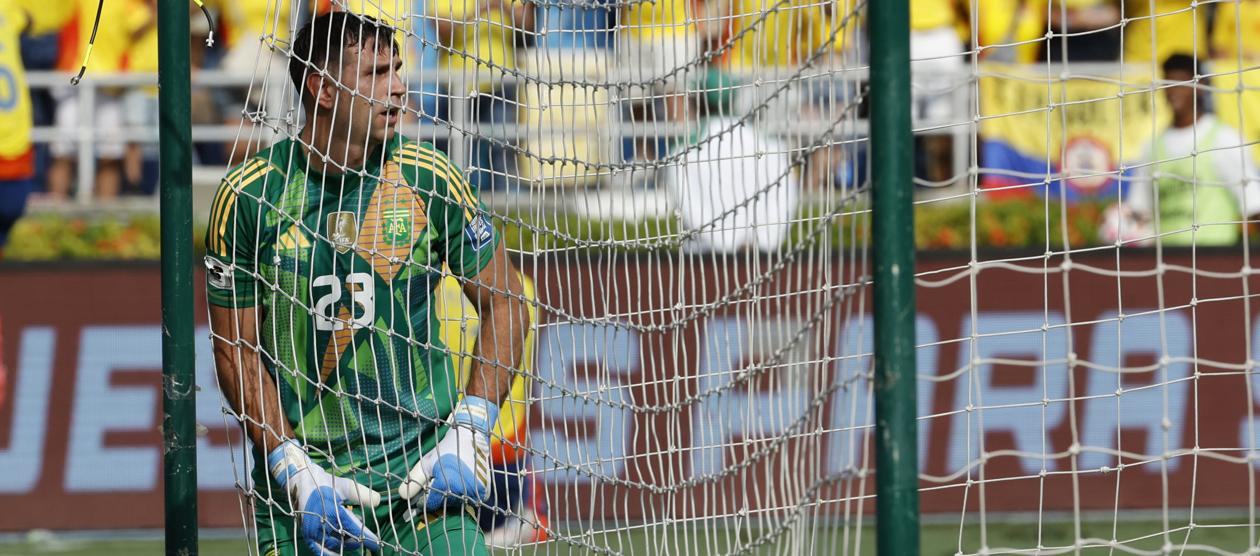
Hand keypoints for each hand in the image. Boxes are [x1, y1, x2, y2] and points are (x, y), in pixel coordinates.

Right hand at [268, 441, 382, 554]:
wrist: (302, 482)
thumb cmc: (326, 483)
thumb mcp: (346, 486)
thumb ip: (362, 494)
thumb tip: (378, 501)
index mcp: (333, 512)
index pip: (354, 529)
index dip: (367, 537)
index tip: (376, 543)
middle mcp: (323, 525)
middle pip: (345, 540)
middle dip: (356, 540)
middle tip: (364, 538)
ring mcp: (314, 532)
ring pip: (334, 546)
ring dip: (345, 545)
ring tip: (353, 540)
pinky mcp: (308, 535)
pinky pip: (319, 550)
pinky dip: (329, 553)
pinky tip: (337, 554)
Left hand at [398, 396, 497, 512]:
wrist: (470, 437)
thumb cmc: (445, 449)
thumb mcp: (426, 463)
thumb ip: (413, 480)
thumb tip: (402, 496)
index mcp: (447, 484)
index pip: (431, 504)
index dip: (425, 500)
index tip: (423, 494)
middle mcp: (463, 491)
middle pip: (445, 504)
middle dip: (439, 496)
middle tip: (439, 482)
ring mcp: (476, 492)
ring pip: (458, 502)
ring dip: (452, 495)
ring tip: (451, 479)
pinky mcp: (485, 491)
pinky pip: (470, 499)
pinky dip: (464, 494)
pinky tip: (462, 481)